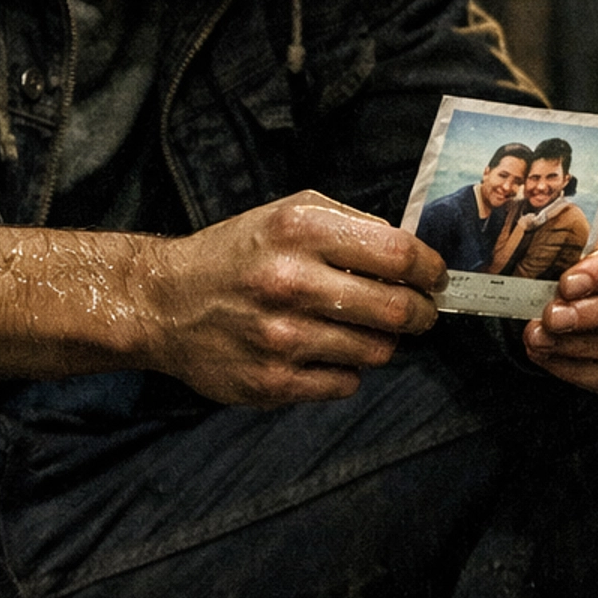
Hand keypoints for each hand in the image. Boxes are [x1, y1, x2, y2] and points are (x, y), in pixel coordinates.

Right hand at [144, 190, 443, 407]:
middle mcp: (290, 282)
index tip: (434, 278)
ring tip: (358, 329)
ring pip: (377, 351)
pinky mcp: (271, 383)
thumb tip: (412, 253)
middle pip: (397, 310)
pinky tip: (322, 353)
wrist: (162, 303)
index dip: (430, 269)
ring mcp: (281, 338)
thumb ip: (351, 224)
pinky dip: (345, 370)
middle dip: (421, 313)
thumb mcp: (287, 213)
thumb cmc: (236, 255)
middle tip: (418, 312)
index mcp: (300, 230)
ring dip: (380, 342)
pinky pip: (345, 383)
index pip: (398, 254)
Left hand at [522, 208, 597, 398]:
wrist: (593, 275)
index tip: (568, 283)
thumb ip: (566, 245)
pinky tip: (551, 356)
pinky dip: (582, 370)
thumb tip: (535, 266)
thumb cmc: (588, 250)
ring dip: (584, 346)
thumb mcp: (578, 233)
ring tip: (541, 338)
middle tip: (552, 317)